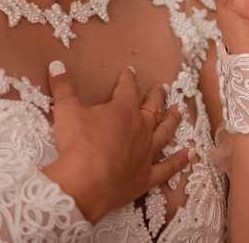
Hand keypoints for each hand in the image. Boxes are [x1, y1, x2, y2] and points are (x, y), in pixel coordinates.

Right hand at [41, 63, 190, 223]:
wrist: (83, 183)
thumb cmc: (77, 145)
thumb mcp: (66, 110)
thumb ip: (64, 87)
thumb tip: (57, 65)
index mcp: (123, 111)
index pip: (127, 89)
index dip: (128, 79)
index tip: (129, 71)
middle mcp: (140, 129)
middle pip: (152, 108)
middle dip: (156, 96)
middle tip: (163, 88)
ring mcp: (146, 153)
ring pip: (164, 132)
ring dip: (173, 120)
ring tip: (181, 110)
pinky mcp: (146, 177)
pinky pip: (168, 168)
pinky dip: (180, 161)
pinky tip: (191, 154)